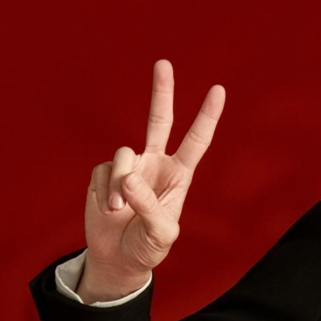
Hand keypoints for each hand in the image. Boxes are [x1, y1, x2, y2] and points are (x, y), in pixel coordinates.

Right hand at [80, 59, 224, 301]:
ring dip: (119, 183)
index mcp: (179, 176)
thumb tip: (128, 178)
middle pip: (159, 120)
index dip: (207, 116)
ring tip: (118, 210)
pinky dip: (104, 191)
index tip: (219, 90)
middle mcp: (155, 164)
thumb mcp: (161, 234)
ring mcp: (129, 167)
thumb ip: (148, 206)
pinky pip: (102, 171)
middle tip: (164, 62)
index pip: (196, 140)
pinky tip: (108, 209)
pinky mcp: (103, 173)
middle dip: (161, 92)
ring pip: (123, 155)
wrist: (118, 258)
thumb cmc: (148, 248)